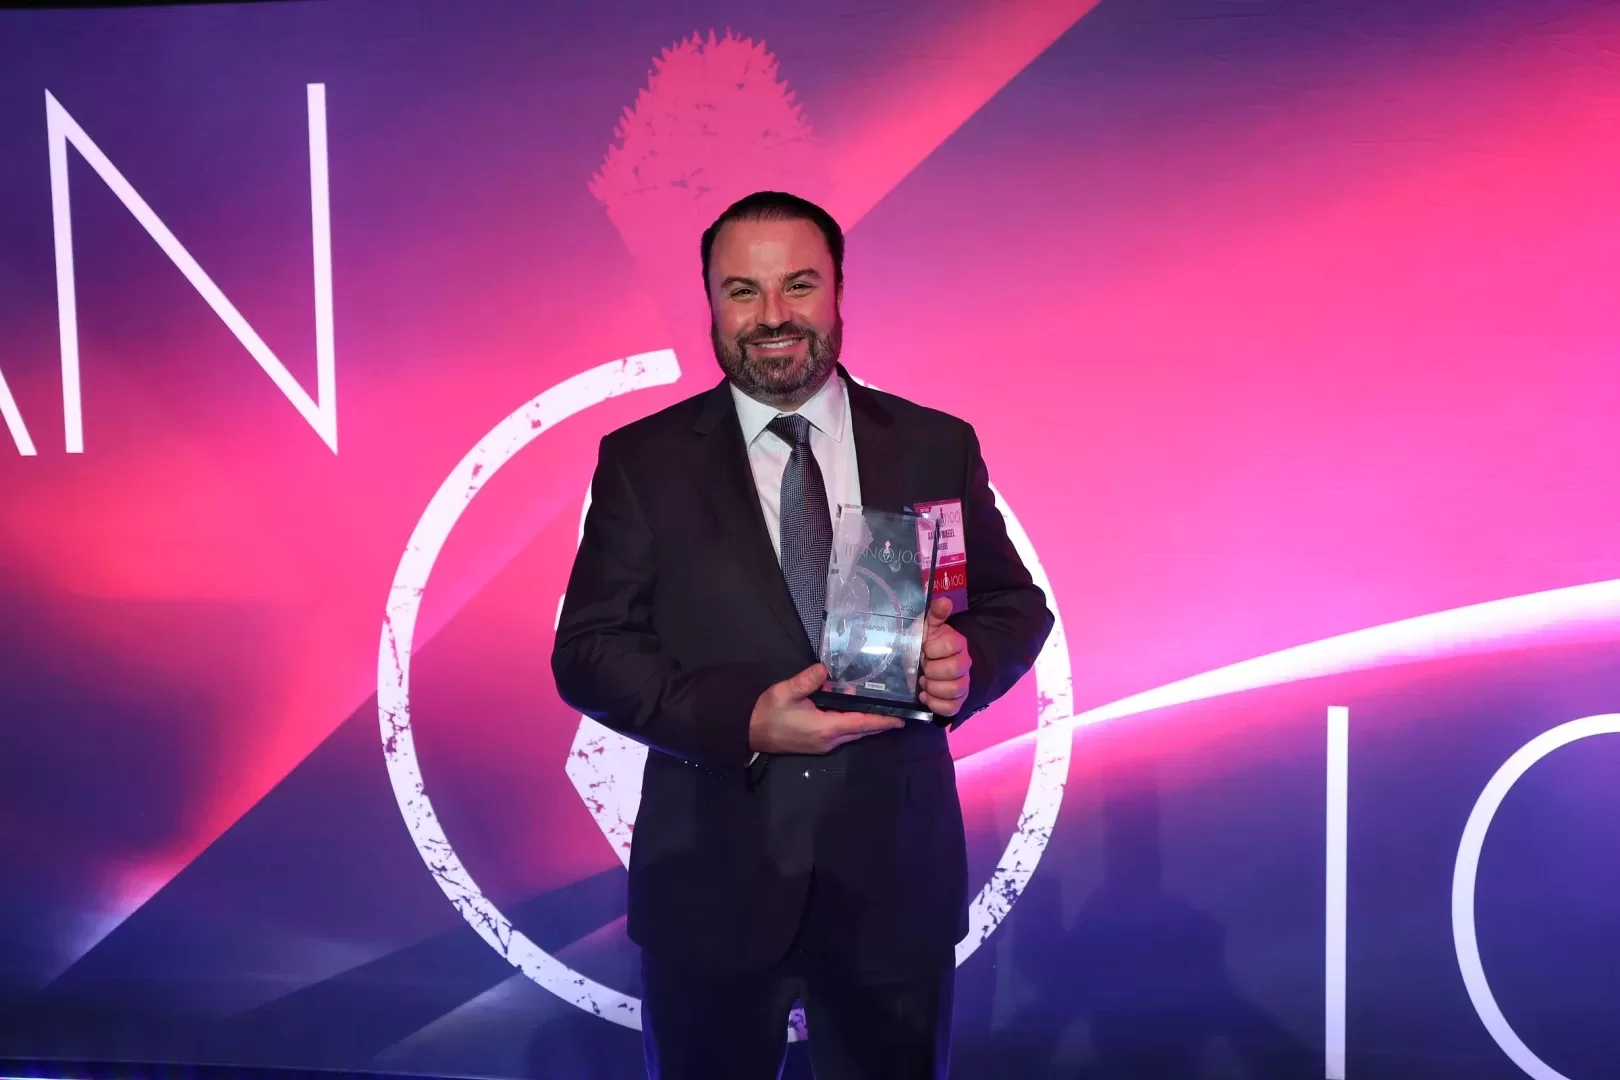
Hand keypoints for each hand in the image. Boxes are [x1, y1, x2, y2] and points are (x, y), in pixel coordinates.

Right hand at [748, 664, 903, 754]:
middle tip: (899, 710)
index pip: (861, 724)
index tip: (901, 719)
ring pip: (853, 733)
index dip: (882, 721)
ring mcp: (824, 744)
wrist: (750, 731)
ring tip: (883, 709)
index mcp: (826, 728)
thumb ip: (807, 680)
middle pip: (861, 731)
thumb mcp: (785, 692)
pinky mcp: (818, 743)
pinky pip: (844, 734)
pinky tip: (857, 712)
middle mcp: (829, 740)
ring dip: (867, 723)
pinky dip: (855, 724)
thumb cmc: (768, 713)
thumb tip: (824, 669)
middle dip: (880, 722)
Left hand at [919, 597, 970, 717]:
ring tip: (923, 683)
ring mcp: (963, 684)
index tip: (923, 648)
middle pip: (954, 670)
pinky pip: (951, 708)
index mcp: (958, 643)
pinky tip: (925, 696)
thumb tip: (943, 600)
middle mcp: (964, 664)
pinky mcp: (957, 702)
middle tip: (922, 668)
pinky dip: (935, 704)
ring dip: (933, 688)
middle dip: (932, 670)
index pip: (952, 645)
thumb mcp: (926, 627)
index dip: (933, 649)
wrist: (923, 664)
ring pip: (954, 690)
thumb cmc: (924, 644)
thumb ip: (935, 614)